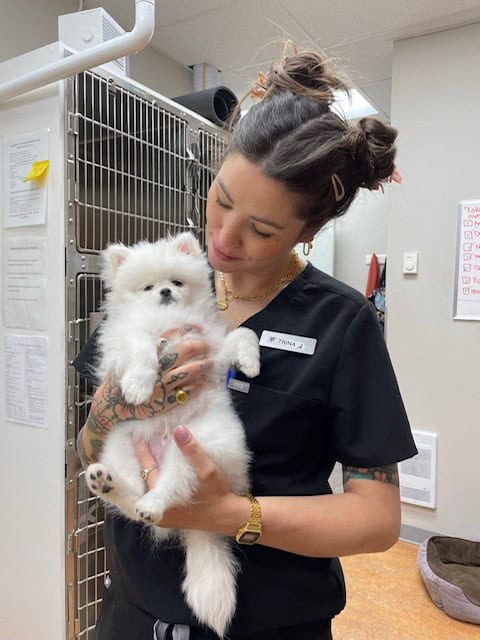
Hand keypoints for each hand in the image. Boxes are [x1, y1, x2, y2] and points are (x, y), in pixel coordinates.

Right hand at [77, 326, 211, 465]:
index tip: (198, 328)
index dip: (186, 330)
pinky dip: (196, 386)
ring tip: (209, 362)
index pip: (169, 336)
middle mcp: (155, 370)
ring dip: (201, 365)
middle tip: (207, 345)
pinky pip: (185, 392)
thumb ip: (146, 351)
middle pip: (182, 352)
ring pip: (187, 372)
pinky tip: (203, 382)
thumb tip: (166, 338)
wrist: (112, 407)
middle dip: (198, 346)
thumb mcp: (128, 361)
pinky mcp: (165, 403)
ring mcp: (161, 387)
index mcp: (146, 356)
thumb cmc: (120, 382)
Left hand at [135, 427, 246, 534]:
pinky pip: (157, 495)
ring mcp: (163, 516)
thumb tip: (178, 430)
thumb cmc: (217, 494)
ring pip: (151, 487)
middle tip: (147, 442)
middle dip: (147, 460)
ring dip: (154, 470)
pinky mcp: (170, 517)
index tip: (140, 438)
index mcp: (161, 499)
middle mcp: (157, 511)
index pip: (146, 469)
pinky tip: (164, 470)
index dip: (143, 452)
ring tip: (154, 452)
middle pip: (146, 479)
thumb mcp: (207, 470)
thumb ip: (192, 451)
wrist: (228, 518)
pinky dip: (159, 481)